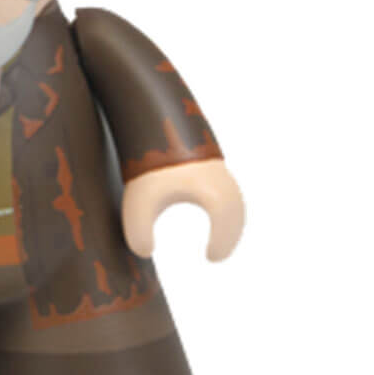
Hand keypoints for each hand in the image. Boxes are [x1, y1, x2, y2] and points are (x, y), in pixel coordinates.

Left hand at [122, 160, 244, 261]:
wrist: (153, 116)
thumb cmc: (148, 160)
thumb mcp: (137, 202)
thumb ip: (138, 234)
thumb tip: (144, 252)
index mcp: (213, 195)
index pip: (226, 226)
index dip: (222, 244)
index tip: (210, 258)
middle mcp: (222, 179)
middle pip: (236, 211)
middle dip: (230, 234)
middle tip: (217, 253)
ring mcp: (217, 163)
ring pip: (233, 195)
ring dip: (228, 216)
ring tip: (215, 233)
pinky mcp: (208, 153)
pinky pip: (225, 182)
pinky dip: (224, 200)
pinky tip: (206, 205)